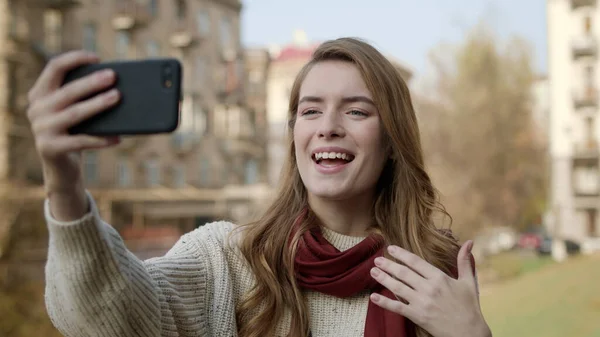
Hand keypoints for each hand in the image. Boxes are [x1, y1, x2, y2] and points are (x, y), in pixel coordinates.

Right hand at [27, 50, 120, 193]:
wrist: (61, 167)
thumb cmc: (74, 132)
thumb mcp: (73, 111)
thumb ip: (82, 97)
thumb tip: (115, 84)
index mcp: (40, 94)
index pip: (54, 67)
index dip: (75, 59)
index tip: (97, 57)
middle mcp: (36, 109)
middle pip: (67, 91)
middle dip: (91, 82)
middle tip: (112, 76)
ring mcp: (41, 129)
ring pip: (74, 113)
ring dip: (97, 104)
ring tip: (117, 97)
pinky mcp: (50, 148)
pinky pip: (80, 141)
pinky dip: (100, 139)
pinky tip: (117, 137)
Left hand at [369, 241, 490, 336]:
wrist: (469, 332)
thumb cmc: (469, 306)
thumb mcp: (468, 282)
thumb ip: (464, 261)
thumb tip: (469, 242)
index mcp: (440, 278)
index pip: (416, 262)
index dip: (402, 254)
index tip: (390, 249)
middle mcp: (428, 288)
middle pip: (403, 273)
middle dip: (388, 265)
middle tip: (377, 260)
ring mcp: (421, 302)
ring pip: (398, 287)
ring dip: (383, 279)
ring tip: (373, 271)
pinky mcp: (417, 316)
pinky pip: (397, 307)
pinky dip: (384, 302)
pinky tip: (373, 297)